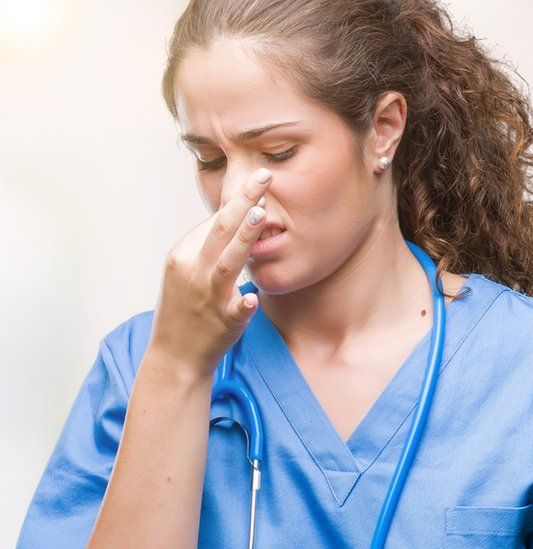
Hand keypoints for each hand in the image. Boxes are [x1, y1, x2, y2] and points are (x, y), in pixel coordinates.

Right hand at [147, 167, 272, 377]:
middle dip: (243, 200)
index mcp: (183, 255)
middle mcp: (193, 271)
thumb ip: (208, 246)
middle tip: (264, 176)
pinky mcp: (223, 321)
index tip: (258, 180)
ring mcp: (208, 296)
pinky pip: (235, 309)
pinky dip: (243, 302)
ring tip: (262, 214)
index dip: (238, 200)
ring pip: (228, 262)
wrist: (174, 356)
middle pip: (220, 229)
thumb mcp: (188, 270)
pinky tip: (253, 296)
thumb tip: (237, 214)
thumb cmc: (186, 308)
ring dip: (245, 237)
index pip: (214, 222)